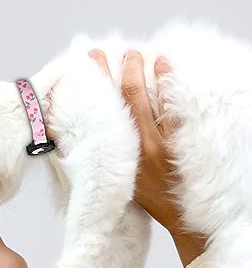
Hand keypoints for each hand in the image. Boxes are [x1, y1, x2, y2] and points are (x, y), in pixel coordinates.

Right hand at [88, 49, 206, 266]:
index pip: (103, 108)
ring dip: (139, 71)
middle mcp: (136, 141)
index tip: (87, 63)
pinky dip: (168, 83)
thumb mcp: (117, 177)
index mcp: (118, 150)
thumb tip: (87, 137)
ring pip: (147, 97)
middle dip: (111, 70)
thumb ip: (104, 156)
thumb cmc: (146, 197)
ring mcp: (159, 140)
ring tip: (133, 53)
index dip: (95, 82)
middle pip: (122, 96)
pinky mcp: (178, 140)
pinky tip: (164, 64)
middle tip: (103, 52)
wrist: (179, 215)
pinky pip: (172, 107)